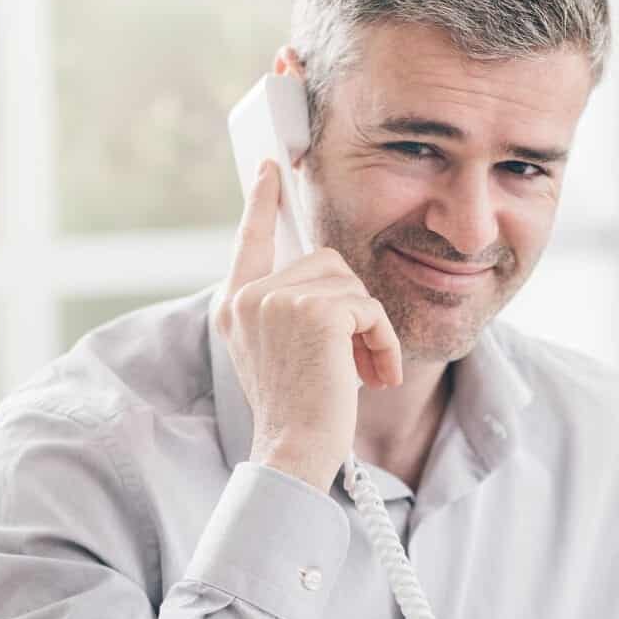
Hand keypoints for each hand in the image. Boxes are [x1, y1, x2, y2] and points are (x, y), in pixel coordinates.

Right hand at [214, 159, 402, 490]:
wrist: (294, 450)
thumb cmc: (296, 412)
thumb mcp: (277, 352)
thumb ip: (286, 309)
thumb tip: (326, 271)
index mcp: (235, 305)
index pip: (250, 240)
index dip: (262, 201)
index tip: (269, 168)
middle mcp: (249, 296)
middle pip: (326, 264)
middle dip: (354, 310)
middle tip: (360, 359)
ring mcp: (278, 300)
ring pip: (352, 286)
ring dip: (371, 330)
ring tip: (367, 371)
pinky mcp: (316, 312)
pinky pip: (370, 309)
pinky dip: (384, 342)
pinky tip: (377, 375)